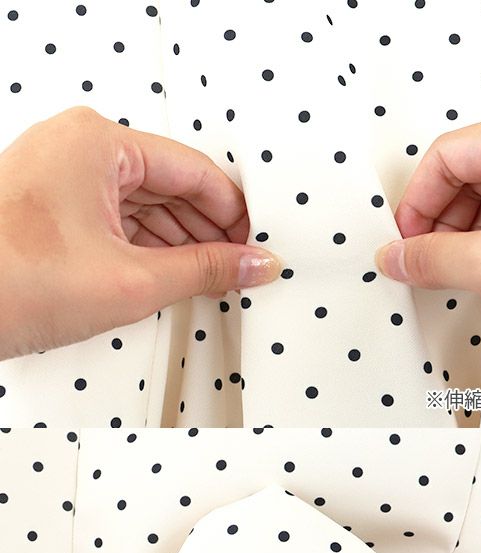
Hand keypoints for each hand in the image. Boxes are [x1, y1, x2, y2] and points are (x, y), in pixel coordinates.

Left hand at [0, 107, 282, 359]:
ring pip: (145, 204)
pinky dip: (147, 247)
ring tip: (210, 278)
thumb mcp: (131, 279)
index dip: (235, 213)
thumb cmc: (6, 282)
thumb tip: (253, 263)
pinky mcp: (52, 208)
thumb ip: (206, 270)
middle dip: (209, 231)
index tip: (255, 245)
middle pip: (171, 185)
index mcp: (96, 142)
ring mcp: (61, 177)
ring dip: (180, 242)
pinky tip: (170, 274)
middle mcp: (77, 148)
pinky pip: (117, 218)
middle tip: (239, 267)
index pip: (194, 170)